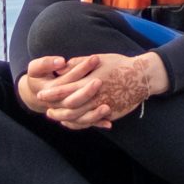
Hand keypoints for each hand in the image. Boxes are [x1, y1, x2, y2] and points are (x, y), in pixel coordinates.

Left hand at [25, 52, 164, 129]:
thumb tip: (61, 67)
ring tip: (56, 117)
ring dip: (65, 118)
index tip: (41, 94)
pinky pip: (91, 122)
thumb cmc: (119, 64)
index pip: (66, 88)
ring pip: (80, 117)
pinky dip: (80, 123)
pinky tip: (72, 122)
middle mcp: (96, 95)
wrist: (142, 76)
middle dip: (56, 108)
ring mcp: (103, 106)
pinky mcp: (110, 113)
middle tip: (46, 110)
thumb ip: (79, 63)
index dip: (53, 93)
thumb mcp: (99, 59)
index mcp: (91, 80)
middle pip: (70, 106)